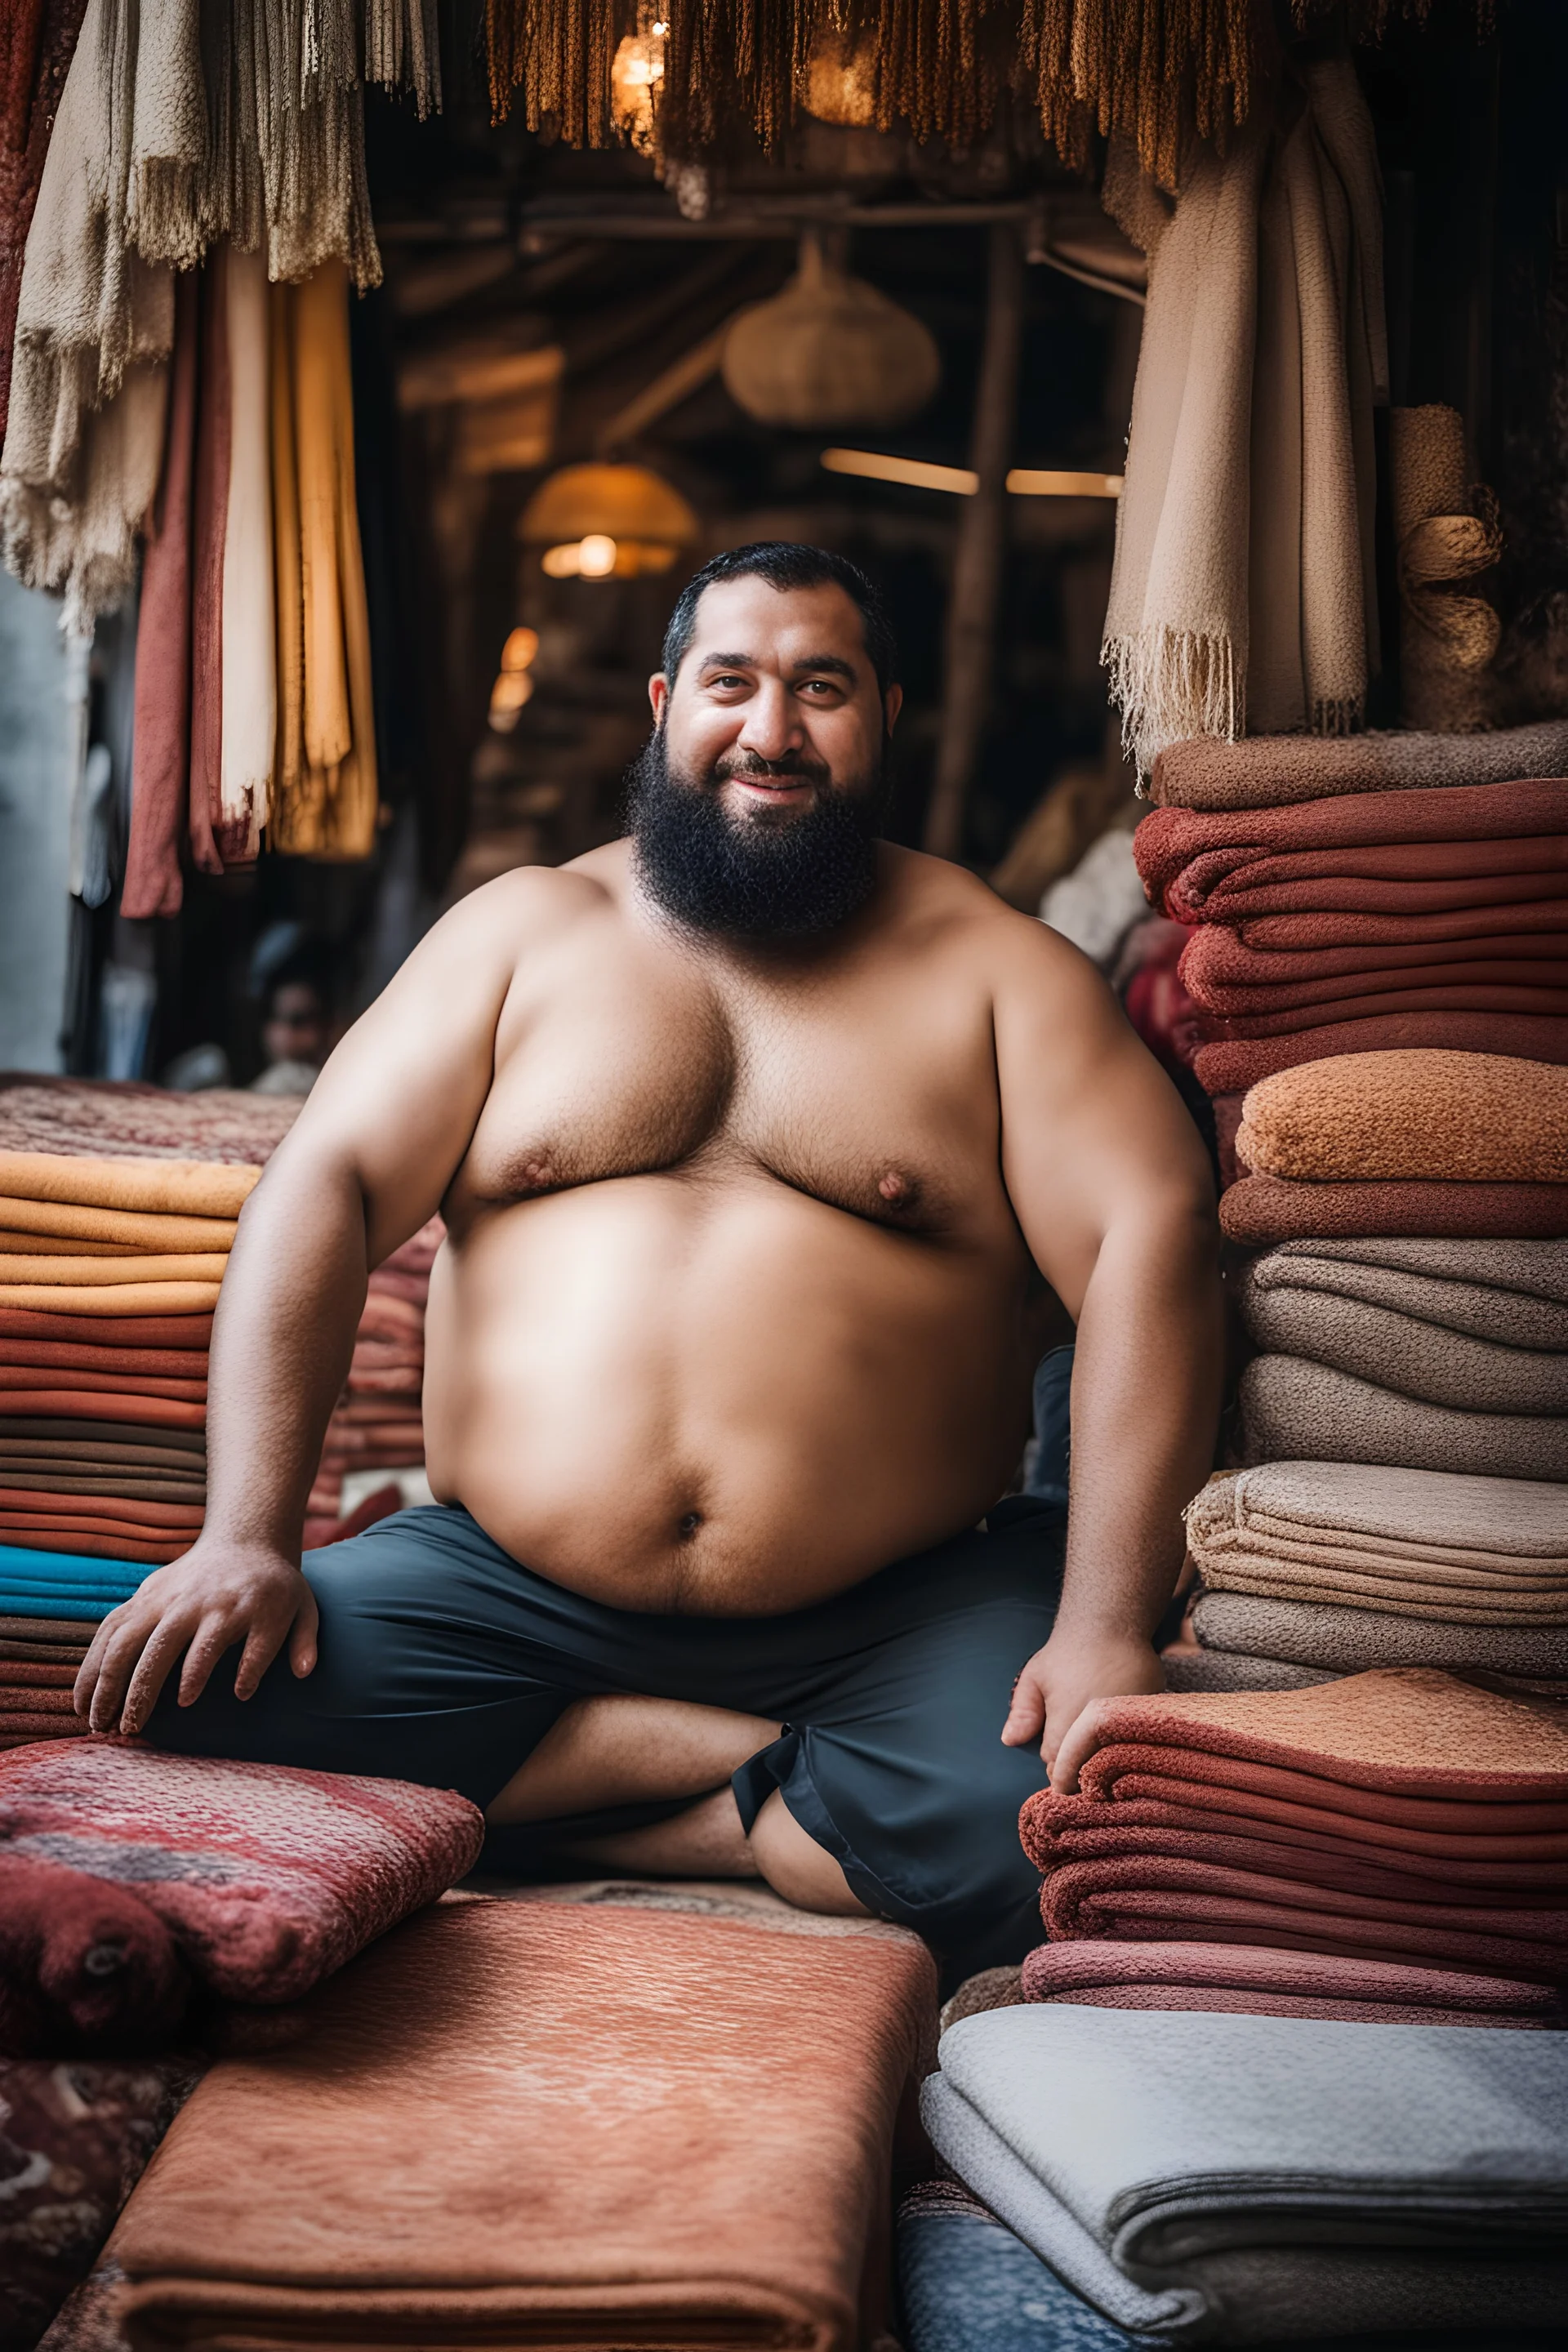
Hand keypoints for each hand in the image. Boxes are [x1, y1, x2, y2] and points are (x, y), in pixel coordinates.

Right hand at [74, 1538, 318, 1736]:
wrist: (247, 1539)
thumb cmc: (276, 1587)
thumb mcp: (303, 1609)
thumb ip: (304, 1642)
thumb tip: (303, 1673)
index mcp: (239, 1606)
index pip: (213, 1643)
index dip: (197, 1672)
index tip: (185, 1702)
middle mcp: (198, 1602)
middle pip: (163, 1644)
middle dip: (143, 1687)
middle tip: (132, 1729)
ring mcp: (166, 1598)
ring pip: (128, 1640)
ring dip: (109, 1683)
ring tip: (100, 1724)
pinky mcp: (145, 1597)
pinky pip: (111, 1631)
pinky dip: (93, 1665)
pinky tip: (82, 1701)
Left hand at [1001, 1626, 1165, 1792]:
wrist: (1108, 1623)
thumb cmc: (1067, 1653)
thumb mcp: (1035, 1678)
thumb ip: (1022, 1712)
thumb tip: (1010, 1741)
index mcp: (1067, 1723)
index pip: (1059, 1768)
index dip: (1056, 1767)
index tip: (1057, 1758)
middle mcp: (1100, 1727)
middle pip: (1088, 1769)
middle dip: (1080, 1766)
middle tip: (1077, 1752)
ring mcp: (1128, 1721)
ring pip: (1115, 1757)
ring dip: (1106, 1755)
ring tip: (1098, 1742)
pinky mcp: (1150, 1712)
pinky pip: (1140, 1740)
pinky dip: (1129, 1740)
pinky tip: (1121, 1730)